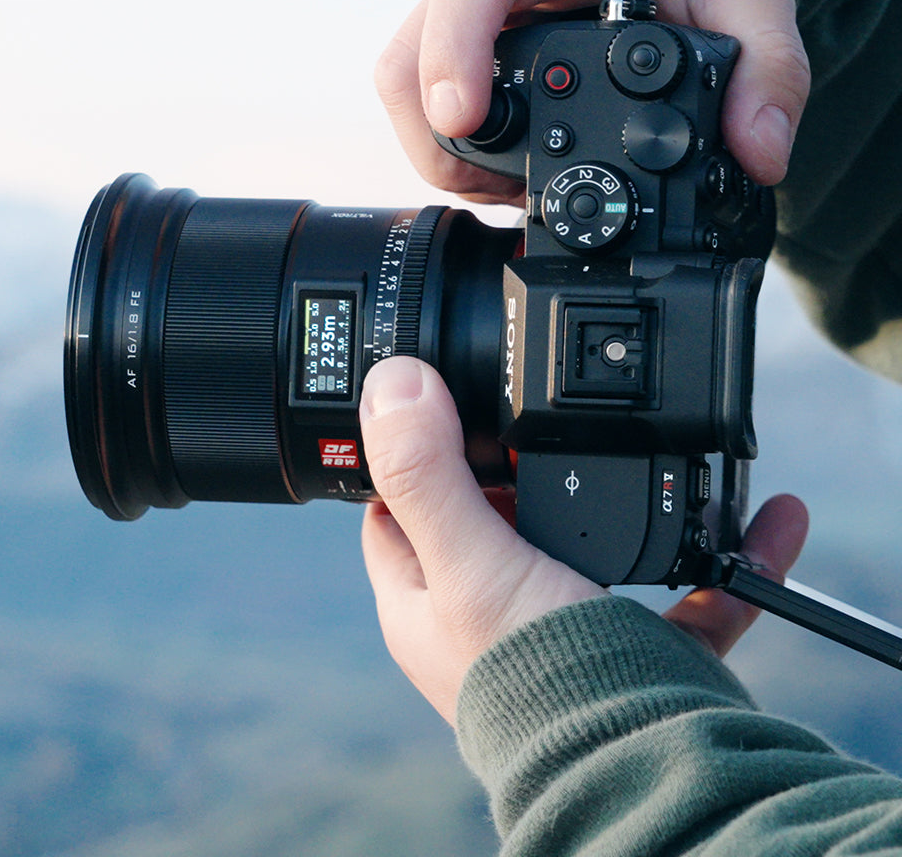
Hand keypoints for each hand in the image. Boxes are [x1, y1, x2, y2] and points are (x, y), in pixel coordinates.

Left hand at [359, 356, 807, 724]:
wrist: (641, 771)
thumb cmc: (537, 681)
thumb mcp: (470, 561)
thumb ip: (429, 473)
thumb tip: (393, 383)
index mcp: (427, 600)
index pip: (396, 509)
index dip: (411, 453)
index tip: (443, 403)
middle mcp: (485, 621)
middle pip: (488, 520)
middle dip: (515, 468)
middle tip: (540, 416)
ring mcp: (563, 635)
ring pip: (585, 550)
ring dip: (615, 503)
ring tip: (637, 449)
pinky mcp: (642, 654)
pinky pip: (684, 593)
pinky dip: (716, 556)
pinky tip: (760, 520)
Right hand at [375, 0, 810, 203]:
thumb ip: (770, 71)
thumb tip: (758, 156)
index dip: (454, 50)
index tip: (463, 118)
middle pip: (410, 50)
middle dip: (441, 143)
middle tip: (508, 188)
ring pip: (402, 66)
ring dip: (437, 140)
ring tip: (505, 178)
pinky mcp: (459, 0)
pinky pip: (418, 62)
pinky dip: (444, 119)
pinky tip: (499, 143)